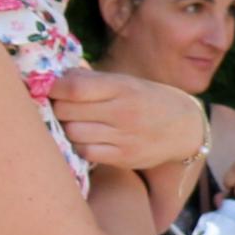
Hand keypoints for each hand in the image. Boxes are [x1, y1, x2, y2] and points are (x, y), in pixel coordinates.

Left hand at [51, 69, 205, 175]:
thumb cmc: (147, 100)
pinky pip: (86, 152)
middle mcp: (123, 111)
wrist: (185, 128)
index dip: (53, 88)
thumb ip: (92, 80)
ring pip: (73, 133)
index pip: (74, 87)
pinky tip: (87, 139)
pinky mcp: (124, 157)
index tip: (49, 88)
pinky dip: (81, 146)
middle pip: (67, 111)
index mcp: (121, 87)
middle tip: (60, 107)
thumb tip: (54, 77)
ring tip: (75, 123)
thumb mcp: (126, 82)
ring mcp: (124, 136)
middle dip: (57, 108)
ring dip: (68, 128)